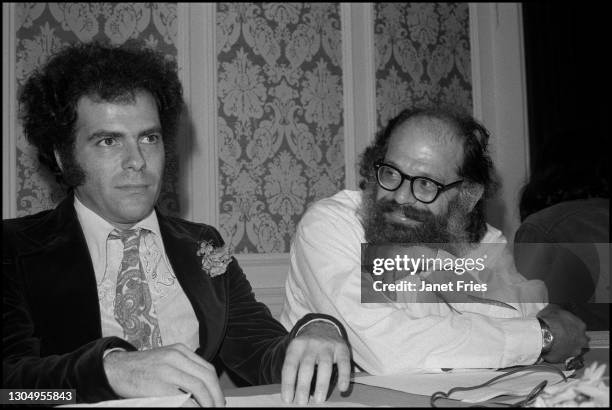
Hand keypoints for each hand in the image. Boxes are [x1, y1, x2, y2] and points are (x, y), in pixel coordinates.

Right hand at [103, 343, 224, 406]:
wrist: (115, 369)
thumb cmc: (142, 367)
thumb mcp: (166, 359)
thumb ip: (183, 368)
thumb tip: (203, 388)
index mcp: (180, 350)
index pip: (207, 368)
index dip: (216, 386)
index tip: (218, 398)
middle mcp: (176, 357)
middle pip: (207, 377)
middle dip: (216, 395)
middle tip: (218, 407)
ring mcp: (167, 370)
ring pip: (199, 387)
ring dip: (208, 402)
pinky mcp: (158, 385)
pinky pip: (183, 398)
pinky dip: (193, 407)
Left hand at [281, 321, 350, 404]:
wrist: (322, 326)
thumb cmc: (306, 348)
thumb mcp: (295, 352)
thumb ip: (294, 369)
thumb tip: (292, 395)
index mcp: (296, 346)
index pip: (290, 366)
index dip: (288, 383)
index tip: (287, 399)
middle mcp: (311, 344)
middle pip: (306, 366)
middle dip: (303, 386)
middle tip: (301, 403)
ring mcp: (327, 345)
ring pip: (324, 365)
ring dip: (321, 384)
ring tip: (319, 400)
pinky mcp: (341, 347)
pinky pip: (343, 362)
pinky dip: (344, 376)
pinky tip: (342, 388)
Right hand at [537, 304, 587, 362]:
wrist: (542, 336)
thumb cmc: (549, 321)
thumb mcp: (554, 308)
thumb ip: (560, 310)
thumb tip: (559, 309)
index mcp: (581, 325)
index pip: (579, 326)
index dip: (571, 326)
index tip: (563, 326)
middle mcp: (582, 339)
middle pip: (580, 339)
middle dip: (573, 338)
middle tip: (561, 336)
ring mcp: (576, 350)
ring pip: (574, 349)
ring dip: (567, 347)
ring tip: (556, 344)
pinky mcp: (567, 359)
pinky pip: (564, 356)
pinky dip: (560, 354)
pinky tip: (552, 350)